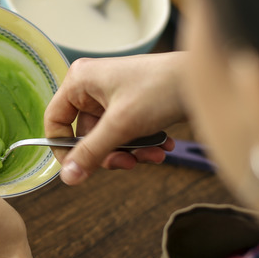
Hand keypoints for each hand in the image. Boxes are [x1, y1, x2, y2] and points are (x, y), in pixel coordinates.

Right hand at [45, 52, 186, 184]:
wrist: (203, 79)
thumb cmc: (160, 89)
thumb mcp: (121, 126)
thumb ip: (91, 153)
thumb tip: (67, 177)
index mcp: (79, 81)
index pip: (55, 120)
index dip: (64, 148)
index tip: (80, 169)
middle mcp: (92, 85)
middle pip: (85, 134)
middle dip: (109, 153)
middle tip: (129, 163)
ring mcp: (112, 94)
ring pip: (108, 136)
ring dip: (130, 151)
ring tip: (153, 154)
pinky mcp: (131, 103)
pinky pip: (125, 131)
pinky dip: (141, 143)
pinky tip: (163, 146)